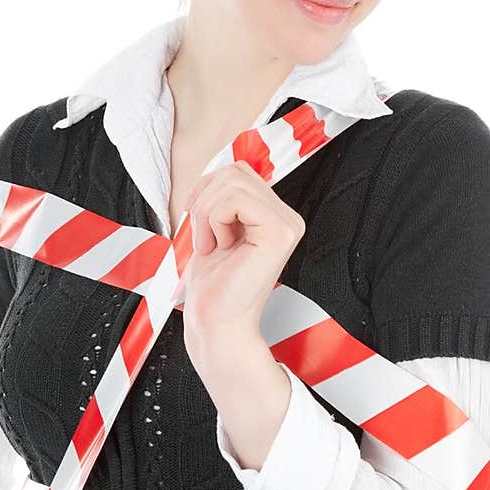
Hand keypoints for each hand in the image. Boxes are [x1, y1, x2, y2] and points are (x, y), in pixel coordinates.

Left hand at [181, 160, 304, 348]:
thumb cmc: (213, 284)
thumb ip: (223, 197)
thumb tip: (219, 167)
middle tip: (204, 238)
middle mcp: (289, 218)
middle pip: (235, 170)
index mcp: (275, 216)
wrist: (215, 322)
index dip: (207, 190)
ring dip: (206, 213)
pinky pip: (235, 199)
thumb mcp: (214, 227)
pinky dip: (213, 220)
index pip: (239, 172)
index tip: (200, 224)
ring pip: (232, 181)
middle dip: (204, 200)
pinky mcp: (280, 233)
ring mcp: (288, 224)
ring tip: (211, 244)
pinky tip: (220, 247)